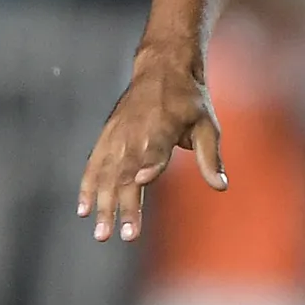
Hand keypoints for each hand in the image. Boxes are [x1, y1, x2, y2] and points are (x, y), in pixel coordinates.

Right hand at [77, 52, 218, 242]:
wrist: (161, 67)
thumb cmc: (189, 99)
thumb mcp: (207, 123)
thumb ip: (210, 157)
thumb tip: (220, 186)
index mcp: (161, 127)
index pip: (154, 151)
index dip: (149, 165)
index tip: (142, 181)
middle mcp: (135, 134)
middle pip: (128, 174)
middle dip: (125, 206)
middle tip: (126, 236)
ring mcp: (117, 136)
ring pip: (107, 175)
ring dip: (103, 205)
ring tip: (101, 233)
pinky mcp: (107, 137)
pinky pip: (94, 165)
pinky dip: (87, 186)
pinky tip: (84, 209)